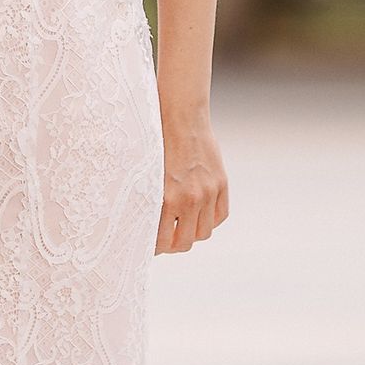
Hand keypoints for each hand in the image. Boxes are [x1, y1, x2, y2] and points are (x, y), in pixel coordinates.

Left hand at [155, 114, 227, 254]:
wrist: (180, 115)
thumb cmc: (155, 140)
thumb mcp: (145, 172)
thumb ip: (148, 199)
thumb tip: (144, 224)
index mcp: (164, 197)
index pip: (160, 241)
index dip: (154, 248)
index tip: (148, 247)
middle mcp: (188, 198)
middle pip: (183, 243)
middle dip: (172, 246)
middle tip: (164, 242)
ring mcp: (207, 192)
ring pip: (203, 233)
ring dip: (191, 234)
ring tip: (180, 227)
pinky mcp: (221, 184)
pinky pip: (219, 216)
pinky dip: (209, 220)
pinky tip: (198, 214)